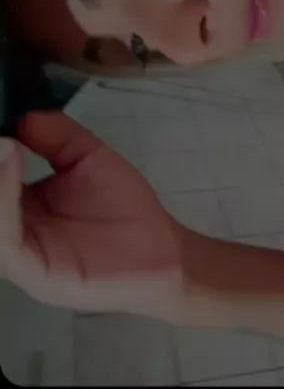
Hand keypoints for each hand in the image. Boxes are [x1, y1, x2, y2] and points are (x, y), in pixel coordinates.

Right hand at [0, 112, 192, 321]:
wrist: (162, 251)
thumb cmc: (123, 207)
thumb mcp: (86, 157)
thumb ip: (55, 135)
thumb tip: (20, 115)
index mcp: (16, 207)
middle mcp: (11, 231)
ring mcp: (19, 256)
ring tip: (3, 143)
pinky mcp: (34, 274)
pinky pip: (6, 240)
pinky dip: (2, 200)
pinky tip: (12, 160)